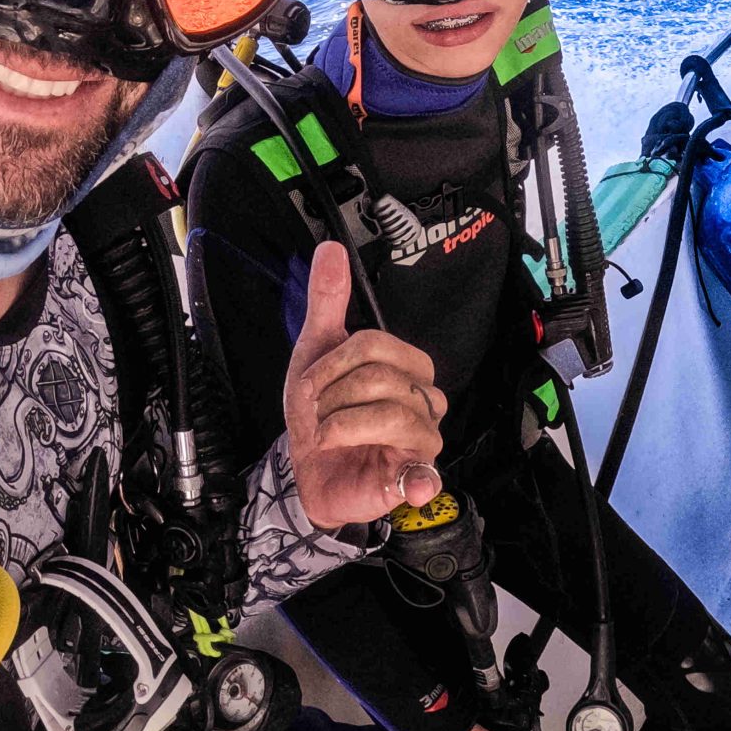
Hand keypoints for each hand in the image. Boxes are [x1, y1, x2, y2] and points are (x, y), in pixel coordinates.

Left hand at [284, 243, 445, 527]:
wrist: (306, 468)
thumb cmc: (321, 409)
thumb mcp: (317, 351)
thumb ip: (328, 301)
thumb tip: (331, 248)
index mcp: (407, 366)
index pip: (374, 345)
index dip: (332, 364)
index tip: (309, 385)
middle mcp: (424, 399)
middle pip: (380, 378)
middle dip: (332, 397)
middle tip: (316, 415)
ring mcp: (423, 440)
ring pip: (393, 415)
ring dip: (340, 426)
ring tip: (326, 437)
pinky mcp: (413, 477)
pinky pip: (425, 474)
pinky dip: (419, 479)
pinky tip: (412, 483)